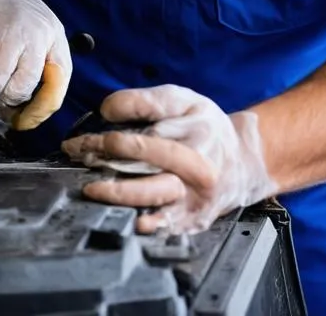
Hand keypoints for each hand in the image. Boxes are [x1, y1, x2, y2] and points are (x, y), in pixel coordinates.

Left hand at [61, 85, 275, 232]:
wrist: (243, 162)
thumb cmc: (204, 127)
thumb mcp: (183, 100)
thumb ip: (145, 100)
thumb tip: (107, 109)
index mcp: (196, 130)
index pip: (151, 127)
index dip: (117, 130)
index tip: (91, 131)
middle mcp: (198, 163)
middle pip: (150, 159)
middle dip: (109, 155)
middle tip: (82, 153)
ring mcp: (196, 194)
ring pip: (156, 194)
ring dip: (120, 191)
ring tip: (92, 187)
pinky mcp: (194, 219)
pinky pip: (168, 225)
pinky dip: (148, 224)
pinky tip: (130, 221)